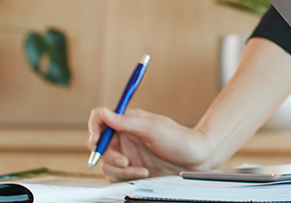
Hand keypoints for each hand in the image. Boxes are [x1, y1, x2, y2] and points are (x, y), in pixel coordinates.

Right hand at [87, 106, 217, 181]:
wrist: (196, 159)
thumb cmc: (179, 139)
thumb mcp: (152, 127)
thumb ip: (126, 121)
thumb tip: (104, 113)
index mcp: (127, 122)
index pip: (100, 120)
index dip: (94, 128)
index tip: (96, 139)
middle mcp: (124, 137)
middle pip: (99, 145)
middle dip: (108, 155)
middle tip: (124, 161)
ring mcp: (127, 154)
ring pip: (107, 164)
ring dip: (121, 169)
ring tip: (141, 169)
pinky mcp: (132, 169)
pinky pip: (117, 176)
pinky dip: (127, 177)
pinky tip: (144, 173)